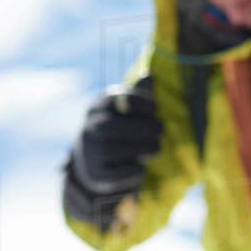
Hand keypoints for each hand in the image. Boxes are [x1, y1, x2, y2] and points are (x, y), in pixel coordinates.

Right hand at [63, 76, 162, 230]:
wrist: (94, 157)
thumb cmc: (120, 126)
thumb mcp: (126, 109)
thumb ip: (139, 94)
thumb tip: (150, 75)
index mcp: (98, 107)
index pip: (115, 100)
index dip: (139, 102)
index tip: (155, 107)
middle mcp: (89, 128)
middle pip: (114, 127)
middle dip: (143, 129)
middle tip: (161, 130)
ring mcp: (90, 152)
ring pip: (115, 150)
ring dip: (142, 148)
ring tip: (156, 147)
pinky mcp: (96, 175)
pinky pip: (116, 173)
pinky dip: (133, 170)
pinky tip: (142, 166)